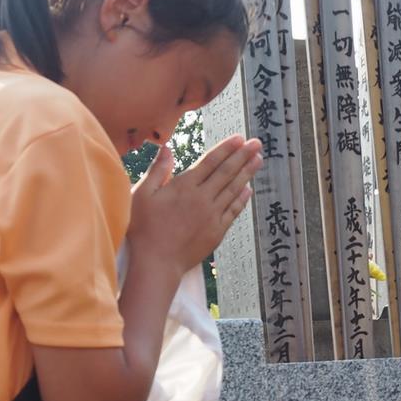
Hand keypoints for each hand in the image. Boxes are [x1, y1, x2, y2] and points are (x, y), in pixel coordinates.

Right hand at [128, 134, 261, 271]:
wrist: (157, 262)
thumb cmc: (143, 228)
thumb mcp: (142, 195)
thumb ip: (157, 171)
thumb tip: (167, 149)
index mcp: (184, 186)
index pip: (210, 162)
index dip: (226, 149)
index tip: (239, 138)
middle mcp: (202, 198)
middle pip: (227, 172)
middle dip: (243, 155)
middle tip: (257, 143)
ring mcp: (212, 215)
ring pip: (233, 189)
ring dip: (247, 173)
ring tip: (258, 159)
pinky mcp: (217, 232)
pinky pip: (233, 211)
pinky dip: (242, 199)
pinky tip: (248, 190)